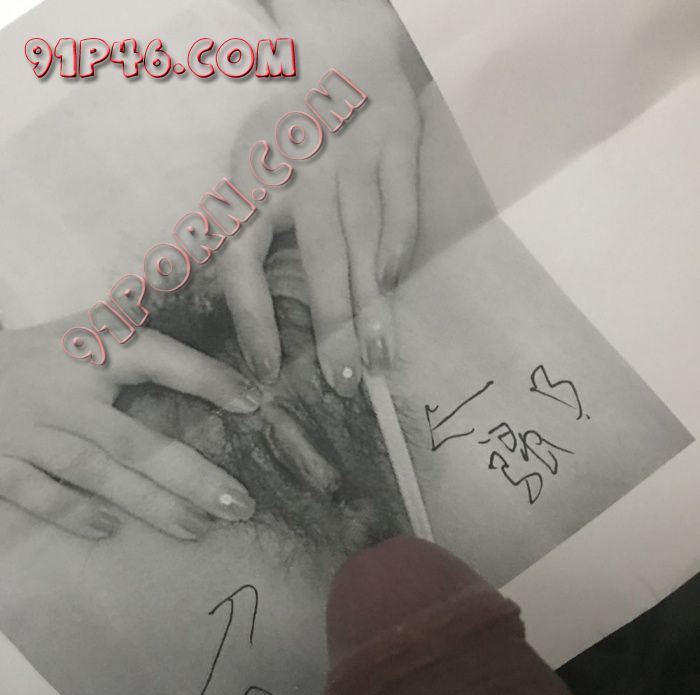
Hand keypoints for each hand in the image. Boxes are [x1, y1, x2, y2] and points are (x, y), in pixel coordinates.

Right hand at [0, 317, 260, 540]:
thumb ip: (139, 319)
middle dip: (191, 476)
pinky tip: (110, 530)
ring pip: (95, 472)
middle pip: (134, 440)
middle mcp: (63, 390)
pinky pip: (37, 492)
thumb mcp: (85, 327)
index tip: (255, 400)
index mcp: (90, 348)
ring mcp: (28, 429)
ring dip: (148, 504)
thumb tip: (196, 276)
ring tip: (198, 527)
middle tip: (241, 504)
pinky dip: (72, 511)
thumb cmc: (40, 354)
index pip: (157, 357)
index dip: (206, 377)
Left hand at [218, 0, 421, 396]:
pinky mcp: (396, 143)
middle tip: (343, 382)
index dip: (254, 320)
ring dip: (373, 306)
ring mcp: (354, 156)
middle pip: (321, 262)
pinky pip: (400, 205)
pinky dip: (399, 247)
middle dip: (333, 328)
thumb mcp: (245, 169)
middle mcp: (302, 172)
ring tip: (379, 360)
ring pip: (365, 243)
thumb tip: (214, 304)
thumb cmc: (283, 134)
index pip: (245, 263)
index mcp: (253, 182)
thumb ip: (239, 232)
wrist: (339, 55)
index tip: (266, 370)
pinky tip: (394, 287)